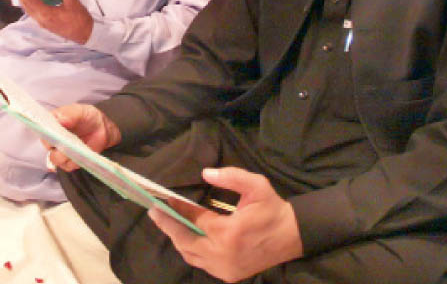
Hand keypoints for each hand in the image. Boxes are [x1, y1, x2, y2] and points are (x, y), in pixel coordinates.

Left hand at [9, 0, 93, 43]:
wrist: (86, 35)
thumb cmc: (80, 20)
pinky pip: (34, 14)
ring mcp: (43, 23)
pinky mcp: (46, 25)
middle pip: (26, 6)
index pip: (29, 0)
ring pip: (29, 10)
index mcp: (46, 13)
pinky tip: (32, 1)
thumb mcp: (73, 2)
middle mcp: (41, 19)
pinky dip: (30, 6)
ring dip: (24, 1)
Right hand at [45, 104, 121, 171]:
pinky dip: (75, 162)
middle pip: (48, 147)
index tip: (58, 134)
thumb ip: (69, 113)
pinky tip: (82, 154)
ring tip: (79, 148)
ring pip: (56, 159)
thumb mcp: (80, 111)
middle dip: (59, 146)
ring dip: (67, 156)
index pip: (42, 131)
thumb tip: (59, 119)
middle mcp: (52, 138)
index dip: (48, 133)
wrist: (101, 128)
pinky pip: (67, 166)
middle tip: (71, 141)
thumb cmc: (87, 117)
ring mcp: (60, 151)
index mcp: (51, 124)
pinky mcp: (68, 161)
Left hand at [148, 168, 302, 281]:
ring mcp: (224, 268)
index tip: (162, 199)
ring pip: (190, 255)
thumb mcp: (256, 186)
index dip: (177, 209)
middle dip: (168, 225)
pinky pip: (201, 263)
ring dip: (178, 238)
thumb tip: (206, 173)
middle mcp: (222, 255)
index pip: (194, 220)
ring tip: (166, 222)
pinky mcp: (228, 275)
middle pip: (185, 240)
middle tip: (154, 211)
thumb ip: (231, 177)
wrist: (292, 236)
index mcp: (228, 233)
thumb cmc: (272, 209)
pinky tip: (184, 236)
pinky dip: (190, 250)